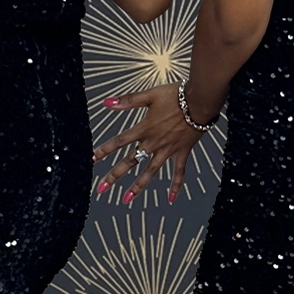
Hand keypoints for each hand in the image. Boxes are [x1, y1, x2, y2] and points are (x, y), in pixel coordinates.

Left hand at [91, 83, 208, 204]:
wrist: (200, 102)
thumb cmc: (177, 96)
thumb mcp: (150, 95)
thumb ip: (128, 100)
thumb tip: (107, 102)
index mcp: (144, 129)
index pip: (119, 141)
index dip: (104, 150)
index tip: (92, 159)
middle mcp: (154, 143)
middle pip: (130, 161)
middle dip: (114, 175)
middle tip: (101, 188)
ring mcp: (168, 150)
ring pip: (150, 172)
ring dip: (137, 186)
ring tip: (126, 199)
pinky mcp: (182, 153)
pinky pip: (179, 173)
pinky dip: (175, 185)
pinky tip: (171, 198)